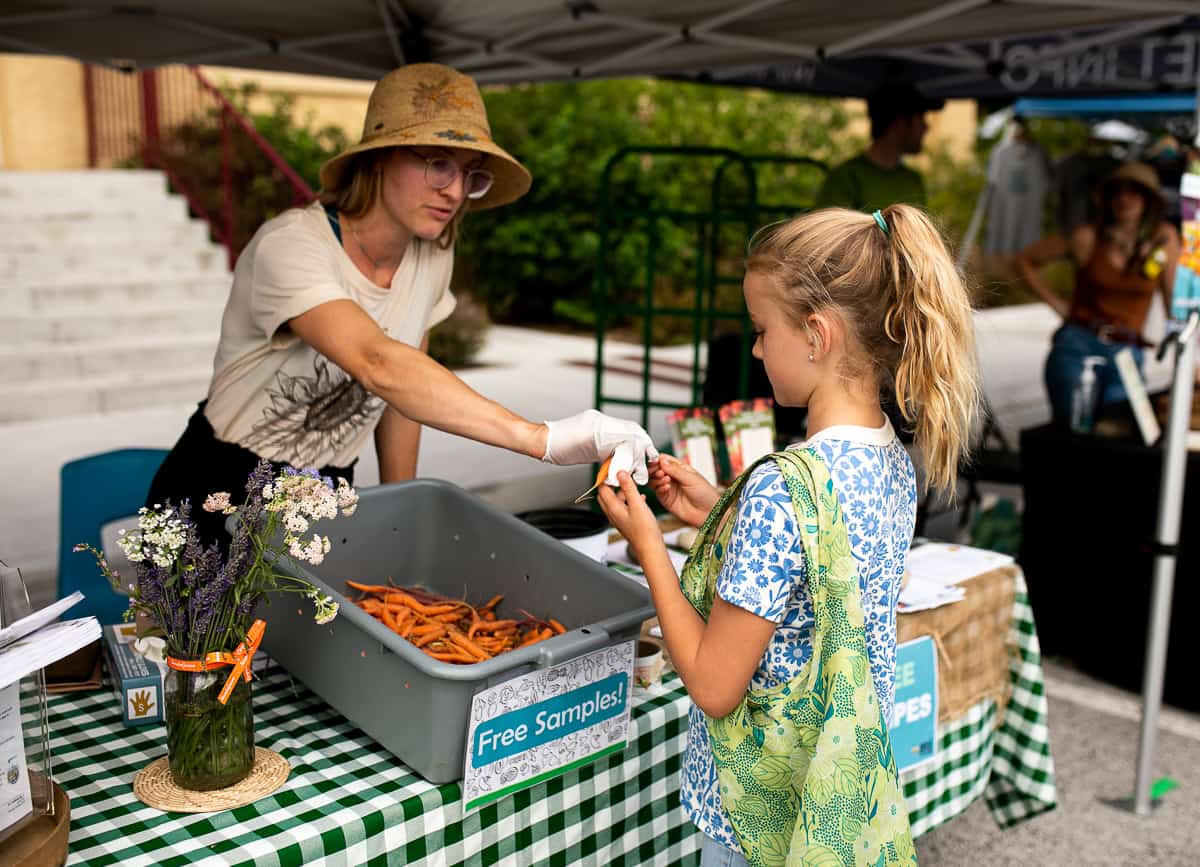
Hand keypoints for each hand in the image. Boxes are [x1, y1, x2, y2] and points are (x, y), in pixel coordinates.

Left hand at [543, 409, 658, 482]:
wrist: (543, 444)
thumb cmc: (559, 444)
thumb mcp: (585, 443)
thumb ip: (608, 442)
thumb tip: (629, 445)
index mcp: (602, 423)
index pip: (631, 431)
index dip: (643, 444)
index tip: (651, 456)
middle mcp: (603, 425)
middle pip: (631, 435)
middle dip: (641, 450)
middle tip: (649, 465)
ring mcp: (599, 433)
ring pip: (624, 442)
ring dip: (633, 455)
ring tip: (639, 469)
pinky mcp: (596, 442)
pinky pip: (614, 447)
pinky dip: (622, 457)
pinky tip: (625, 467)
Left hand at [597, 471, 663, 561]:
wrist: (650, 548)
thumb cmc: (644, 531)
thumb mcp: (637, 504)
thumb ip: (628, 487)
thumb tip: (620, 474)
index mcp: (613, 508)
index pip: (602, 488)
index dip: (605, 477)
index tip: (612, 468)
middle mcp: (613, 514)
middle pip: (606, 494)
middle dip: (613, 483)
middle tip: (621, 475)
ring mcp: (620, 518)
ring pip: (616, 500)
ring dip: (623, 491)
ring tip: (633, 484)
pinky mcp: (627, 521)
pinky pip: (625, 506)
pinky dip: (630, 499)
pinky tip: (641, 497)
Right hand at [649, 455, 718, 527]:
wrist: (708, 512)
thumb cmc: (705, 493)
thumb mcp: (691, 478)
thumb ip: (675, 470)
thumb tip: (662, 460)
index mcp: (680, 469)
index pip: (665, 460)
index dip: (658, 460)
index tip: (656, 461)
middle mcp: (673, 478)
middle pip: (656, 470)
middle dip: (655, 469)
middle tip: (659, 472)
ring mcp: (668, 488)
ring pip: (654, 480)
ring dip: (656, 479)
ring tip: (665, 479)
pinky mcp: (666, 499)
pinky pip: (657, 491)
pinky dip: (660, 488)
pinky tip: (667, 488)